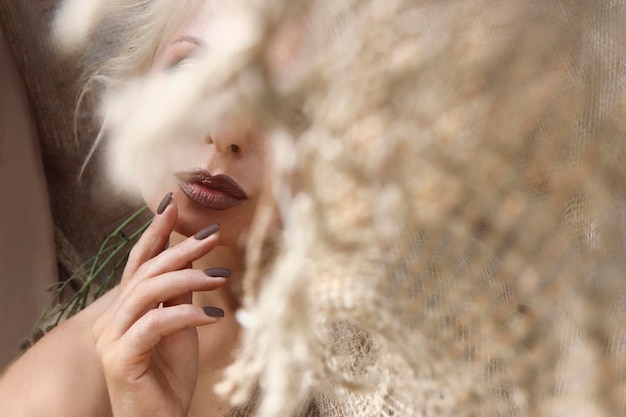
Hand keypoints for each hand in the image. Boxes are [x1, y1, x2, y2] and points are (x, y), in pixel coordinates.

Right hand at [93, 194, 226, 416]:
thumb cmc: (169, 376)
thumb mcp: (181, 327)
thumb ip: (180, 294)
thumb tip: (192, 258)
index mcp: (123, 309)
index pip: (138, 264)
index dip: (154, 234)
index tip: (172, 206)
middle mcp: (110, 320)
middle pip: (144, 272)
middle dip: (180, 250)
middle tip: (212, 234)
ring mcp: (110, 339)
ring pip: (147, 292)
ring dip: (187, 279)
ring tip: (221, 276)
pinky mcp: (119, 358)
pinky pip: (154, 324)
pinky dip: (185, 315)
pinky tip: (213, 317)